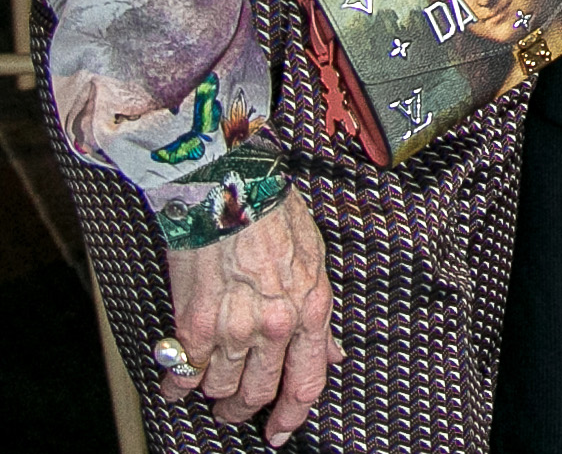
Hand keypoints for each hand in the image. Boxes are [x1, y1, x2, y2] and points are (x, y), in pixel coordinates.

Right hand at [162, 187, 340, 444]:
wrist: (230, 188)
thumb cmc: (272, 215)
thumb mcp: (314, 260)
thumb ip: (318, 312)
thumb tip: (329, 351)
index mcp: (311, 308)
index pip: (307, 381)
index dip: (292, 415)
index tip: (280, 431)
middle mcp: (275, 325)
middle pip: (259, 393)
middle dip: (243, 409)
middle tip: (233, 408)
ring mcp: (233, 329)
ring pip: (219, 388)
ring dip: (211, 392)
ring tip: (206, 382)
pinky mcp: (194, 325)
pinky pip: (182, 374)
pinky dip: (176, 384)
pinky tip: (176, 378)